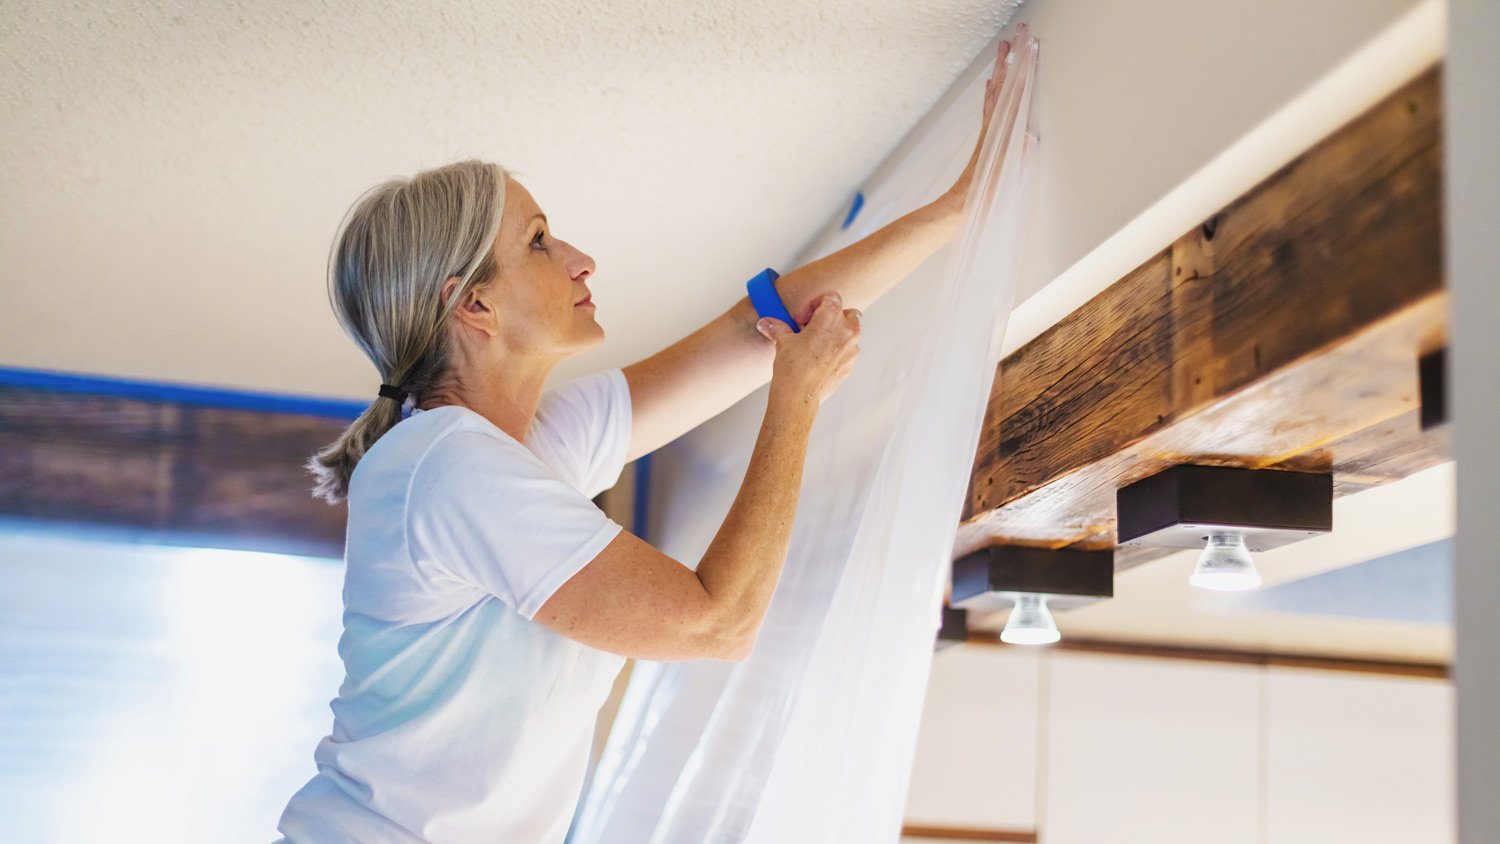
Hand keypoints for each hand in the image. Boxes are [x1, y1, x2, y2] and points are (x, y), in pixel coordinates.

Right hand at [757, 292, 860, 404]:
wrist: (799, 395)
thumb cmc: (793, 367)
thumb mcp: (784, 342)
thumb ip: (779, 328)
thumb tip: (767, 324)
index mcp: (831, 317)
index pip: (831, 297)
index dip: (814, 305)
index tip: (803, 318)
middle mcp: (847, 331)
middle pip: (847, 313)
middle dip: (831, 317)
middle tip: (812, 328)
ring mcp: (851, 349)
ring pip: (850, 333)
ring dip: (836, 334)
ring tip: (815, 345)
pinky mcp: (850, 365)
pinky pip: (847, 352)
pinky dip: (837, 351)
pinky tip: (819, 360)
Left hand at [942, 25, 1023, 211]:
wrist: (958, 209)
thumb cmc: (982, 200)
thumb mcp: (1003, 183)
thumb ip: (1018, 162)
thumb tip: (1030, 138)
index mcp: (1000, 136)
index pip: (1014, 95)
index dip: (1024, 71)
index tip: (1031, 47)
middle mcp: (993, 129)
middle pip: (1003, 86)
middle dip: (1012, 59)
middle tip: (1018, 33)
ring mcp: (989, 132)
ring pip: (995, 92)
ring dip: (1002, 68)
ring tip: (1005, 47)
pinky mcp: (985, 139)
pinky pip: (989, 107)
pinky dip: (992, 90)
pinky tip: (992, 82)